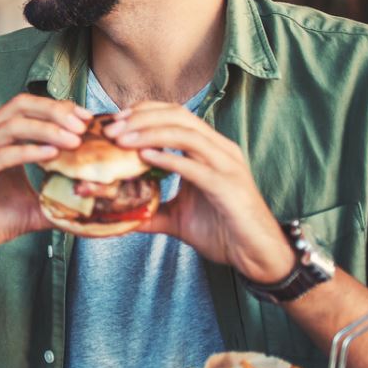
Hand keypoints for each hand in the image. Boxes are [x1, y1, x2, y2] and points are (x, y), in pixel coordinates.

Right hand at [0, 94, 88, 273]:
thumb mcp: (31, 208)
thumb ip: (57, 200)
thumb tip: (91, 206)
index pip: (31, 108)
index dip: (60, 108)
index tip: (88, 120)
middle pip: (22, 105)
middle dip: (56, 110)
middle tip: (84, 124)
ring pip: (14, 124)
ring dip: (48, 128)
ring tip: (75, 139)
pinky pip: (3, 153)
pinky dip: (29, 151)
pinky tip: (52, 154)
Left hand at [103, 102, 293, 282]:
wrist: (256, 255)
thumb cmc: (222, 232)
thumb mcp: (177, 217)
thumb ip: (150, 209)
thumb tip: (117, 213)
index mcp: (209, 148)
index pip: (175, 114)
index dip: (143, 112)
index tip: (114, 122)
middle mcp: (220, 149)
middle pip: (178, 116)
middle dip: (140, 118)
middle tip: (111, 130)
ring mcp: (226, 165)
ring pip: (185, 134)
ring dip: (149, 133)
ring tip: (121, 141)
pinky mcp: (227, 185)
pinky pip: (195, 165)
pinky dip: (168, 158)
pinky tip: (145, 157)